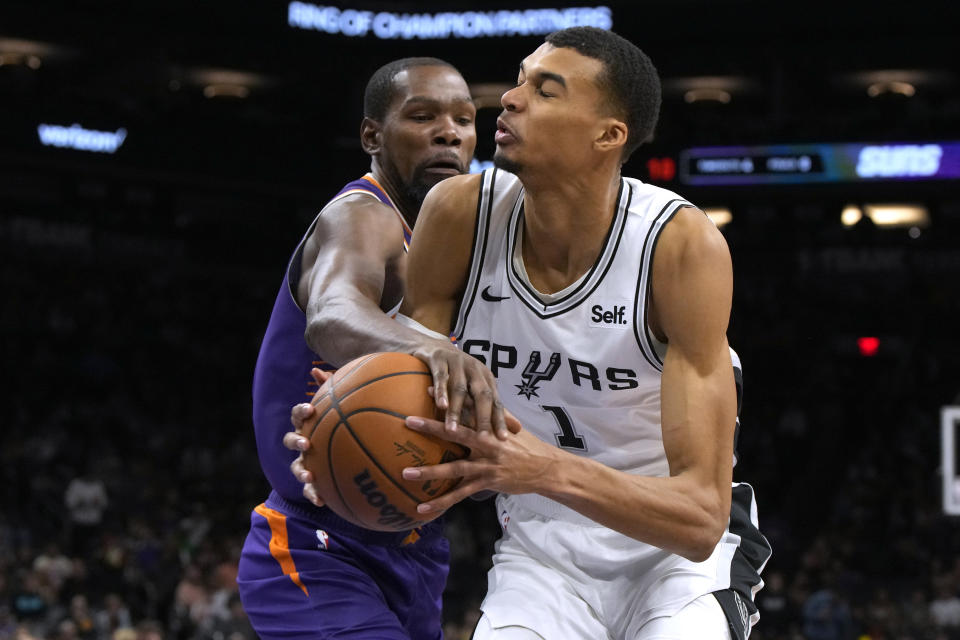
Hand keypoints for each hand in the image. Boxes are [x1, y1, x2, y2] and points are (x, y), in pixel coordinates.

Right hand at [283, 368, 332, 506]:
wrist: (345, 455)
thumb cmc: (343, 425)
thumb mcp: (340, 408)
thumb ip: (332, 390)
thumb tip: (316, 369)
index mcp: (308, 425)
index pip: (299, 415)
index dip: (301, 411)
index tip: (310, 409)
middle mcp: (303, 443)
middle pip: (290, 440)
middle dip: (296, 442)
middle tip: (306, 443)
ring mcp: (305, 463)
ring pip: (296, 467)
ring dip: (301, 472)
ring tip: (310, 477)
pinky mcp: (313, 482)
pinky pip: (310, 490)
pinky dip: (313, 495)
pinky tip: (322, 501)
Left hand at [399, 413, 557, 513]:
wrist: (546, 469)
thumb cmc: (527, 446)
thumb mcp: (511, 428)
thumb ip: (492, 417)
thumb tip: (478, 403)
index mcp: (489, 427)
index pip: (466, 408)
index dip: (448, 398)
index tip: (428, 388)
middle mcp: (486, 443)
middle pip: (455, 433)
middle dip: (431, 427)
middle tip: (408, 421)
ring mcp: (486, 464)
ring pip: (453, 468)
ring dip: (428, 471)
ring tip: (405, 473)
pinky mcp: (487, 482)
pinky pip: (459, 495)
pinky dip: (440, 502)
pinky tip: (421, 508)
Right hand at [413, 339, 512, 440]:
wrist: (435, 346)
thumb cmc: (458, 373)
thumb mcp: (476, 387)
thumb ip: (493, 409)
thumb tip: (517, 429)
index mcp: (486, 377)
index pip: (495, 401)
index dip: (499, 420)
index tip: (503, 439)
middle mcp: (474, 369)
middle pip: (482, 394)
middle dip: (482, 417)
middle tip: (482, 438)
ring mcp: (457, 363)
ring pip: (459, 389)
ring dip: (457, 410)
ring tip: (453, 430)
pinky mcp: (439, 360)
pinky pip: (441, 377)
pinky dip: (441, 392)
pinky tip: (441, 406)